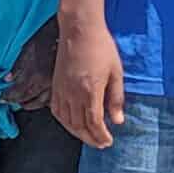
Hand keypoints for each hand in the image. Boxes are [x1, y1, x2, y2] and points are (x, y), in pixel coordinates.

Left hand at [3, 19, 59, 110]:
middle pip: (27, 99)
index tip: (2, 97)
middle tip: (10, 99)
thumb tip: (7, 79)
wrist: (68, 32)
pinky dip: (43, 101)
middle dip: (16, 101)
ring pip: (40, 102)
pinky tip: (39, 98)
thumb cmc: (48, 35)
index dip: (7, 96)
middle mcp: (45, 82)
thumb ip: (17, 65)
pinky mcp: (63, 83)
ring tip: (22, 101)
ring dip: (29, 103)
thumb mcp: (28, 47)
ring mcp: (56, 84)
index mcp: (35, 74)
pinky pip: (52, 98)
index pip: (17, 93)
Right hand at [53, 24, 124, 147]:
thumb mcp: (116, 72)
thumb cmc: (101, 47)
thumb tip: (117, 121)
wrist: (79, 29)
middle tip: (100, 143)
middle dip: (91, 138)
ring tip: (89, 137)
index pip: (94, 123)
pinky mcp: (55, 86)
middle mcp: (73, 94)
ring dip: (78, 133)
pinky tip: (72, 123)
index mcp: (90, 90)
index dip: (101, 136)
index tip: (108, 141)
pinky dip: (65, 122)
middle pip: (79, 126)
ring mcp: (62, 90)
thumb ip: (116, 98)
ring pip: (67, 121)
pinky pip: (57, 111)